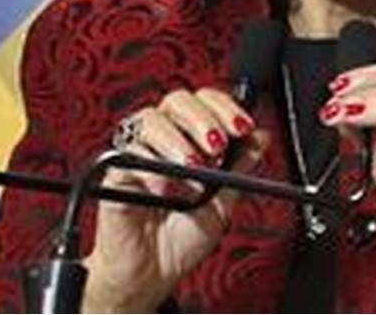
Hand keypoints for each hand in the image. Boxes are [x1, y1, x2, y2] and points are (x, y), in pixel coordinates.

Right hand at [82, 88, 267, 312]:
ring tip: (194, 169)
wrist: (152, 274)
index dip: (224, 106)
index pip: (205, 102)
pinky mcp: (114, 173)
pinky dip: (151, 169)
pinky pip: (128, 155)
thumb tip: (261, 137)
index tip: (243, 127)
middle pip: (178, 100)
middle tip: (217, 147)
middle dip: (203, 119)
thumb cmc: (181, 240)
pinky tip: (165, 189)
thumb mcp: (222, 203)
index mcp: (189, 139)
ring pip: (151, 120)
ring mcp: (138, 154)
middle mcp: (162, 140)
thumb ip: (239, 168)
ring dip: (177, 141)